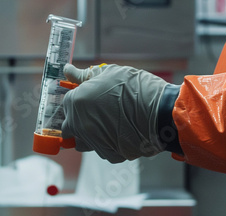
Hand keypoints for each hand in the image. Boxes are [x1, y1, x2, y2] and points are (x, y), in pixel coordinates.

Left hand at [60, 63, 179, 162]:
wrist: (159, 112)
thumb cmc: (134, 88)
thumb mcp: (108, 73)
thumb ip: (84, 76)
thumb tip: (67, 70)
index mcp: (76, 103)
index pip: (65, 104)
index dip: (77, 100)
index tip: (87, 98)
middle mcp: (80, 125)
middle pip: (69, 127)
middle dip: (78, 120)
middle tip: (95, 112)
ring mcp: (93, 142)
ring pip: (83, 141)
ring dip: (89, 134)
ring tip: (108, 123)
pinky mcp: (109, 154)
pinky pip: (102, 149)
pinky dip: (108, 142)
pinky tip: (121, 131)